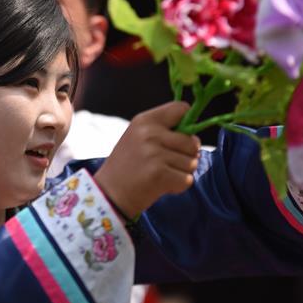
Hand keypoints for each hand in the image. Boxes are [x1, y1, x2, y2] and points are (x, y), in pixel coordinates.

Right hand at [94, 102, 200, 219]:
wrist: (108, 194)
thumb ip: (162, 130)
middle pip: (193, 141)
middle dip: (187, 155)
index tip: (179, 137)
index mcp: (145, 120)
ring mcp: (154, 154)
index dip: (187, 124)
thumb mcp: (138, 138)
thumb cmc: (127, 166)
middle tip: (167, 163)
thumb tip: (194, 134)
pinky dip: (178, 186)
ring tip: (161, 174)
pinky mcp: (160, 174)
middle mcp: (150, 134)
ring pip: (192, 162)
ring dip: (182, 172)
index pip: (181, 108)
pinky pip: (187, 179)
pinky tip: (161, 185)